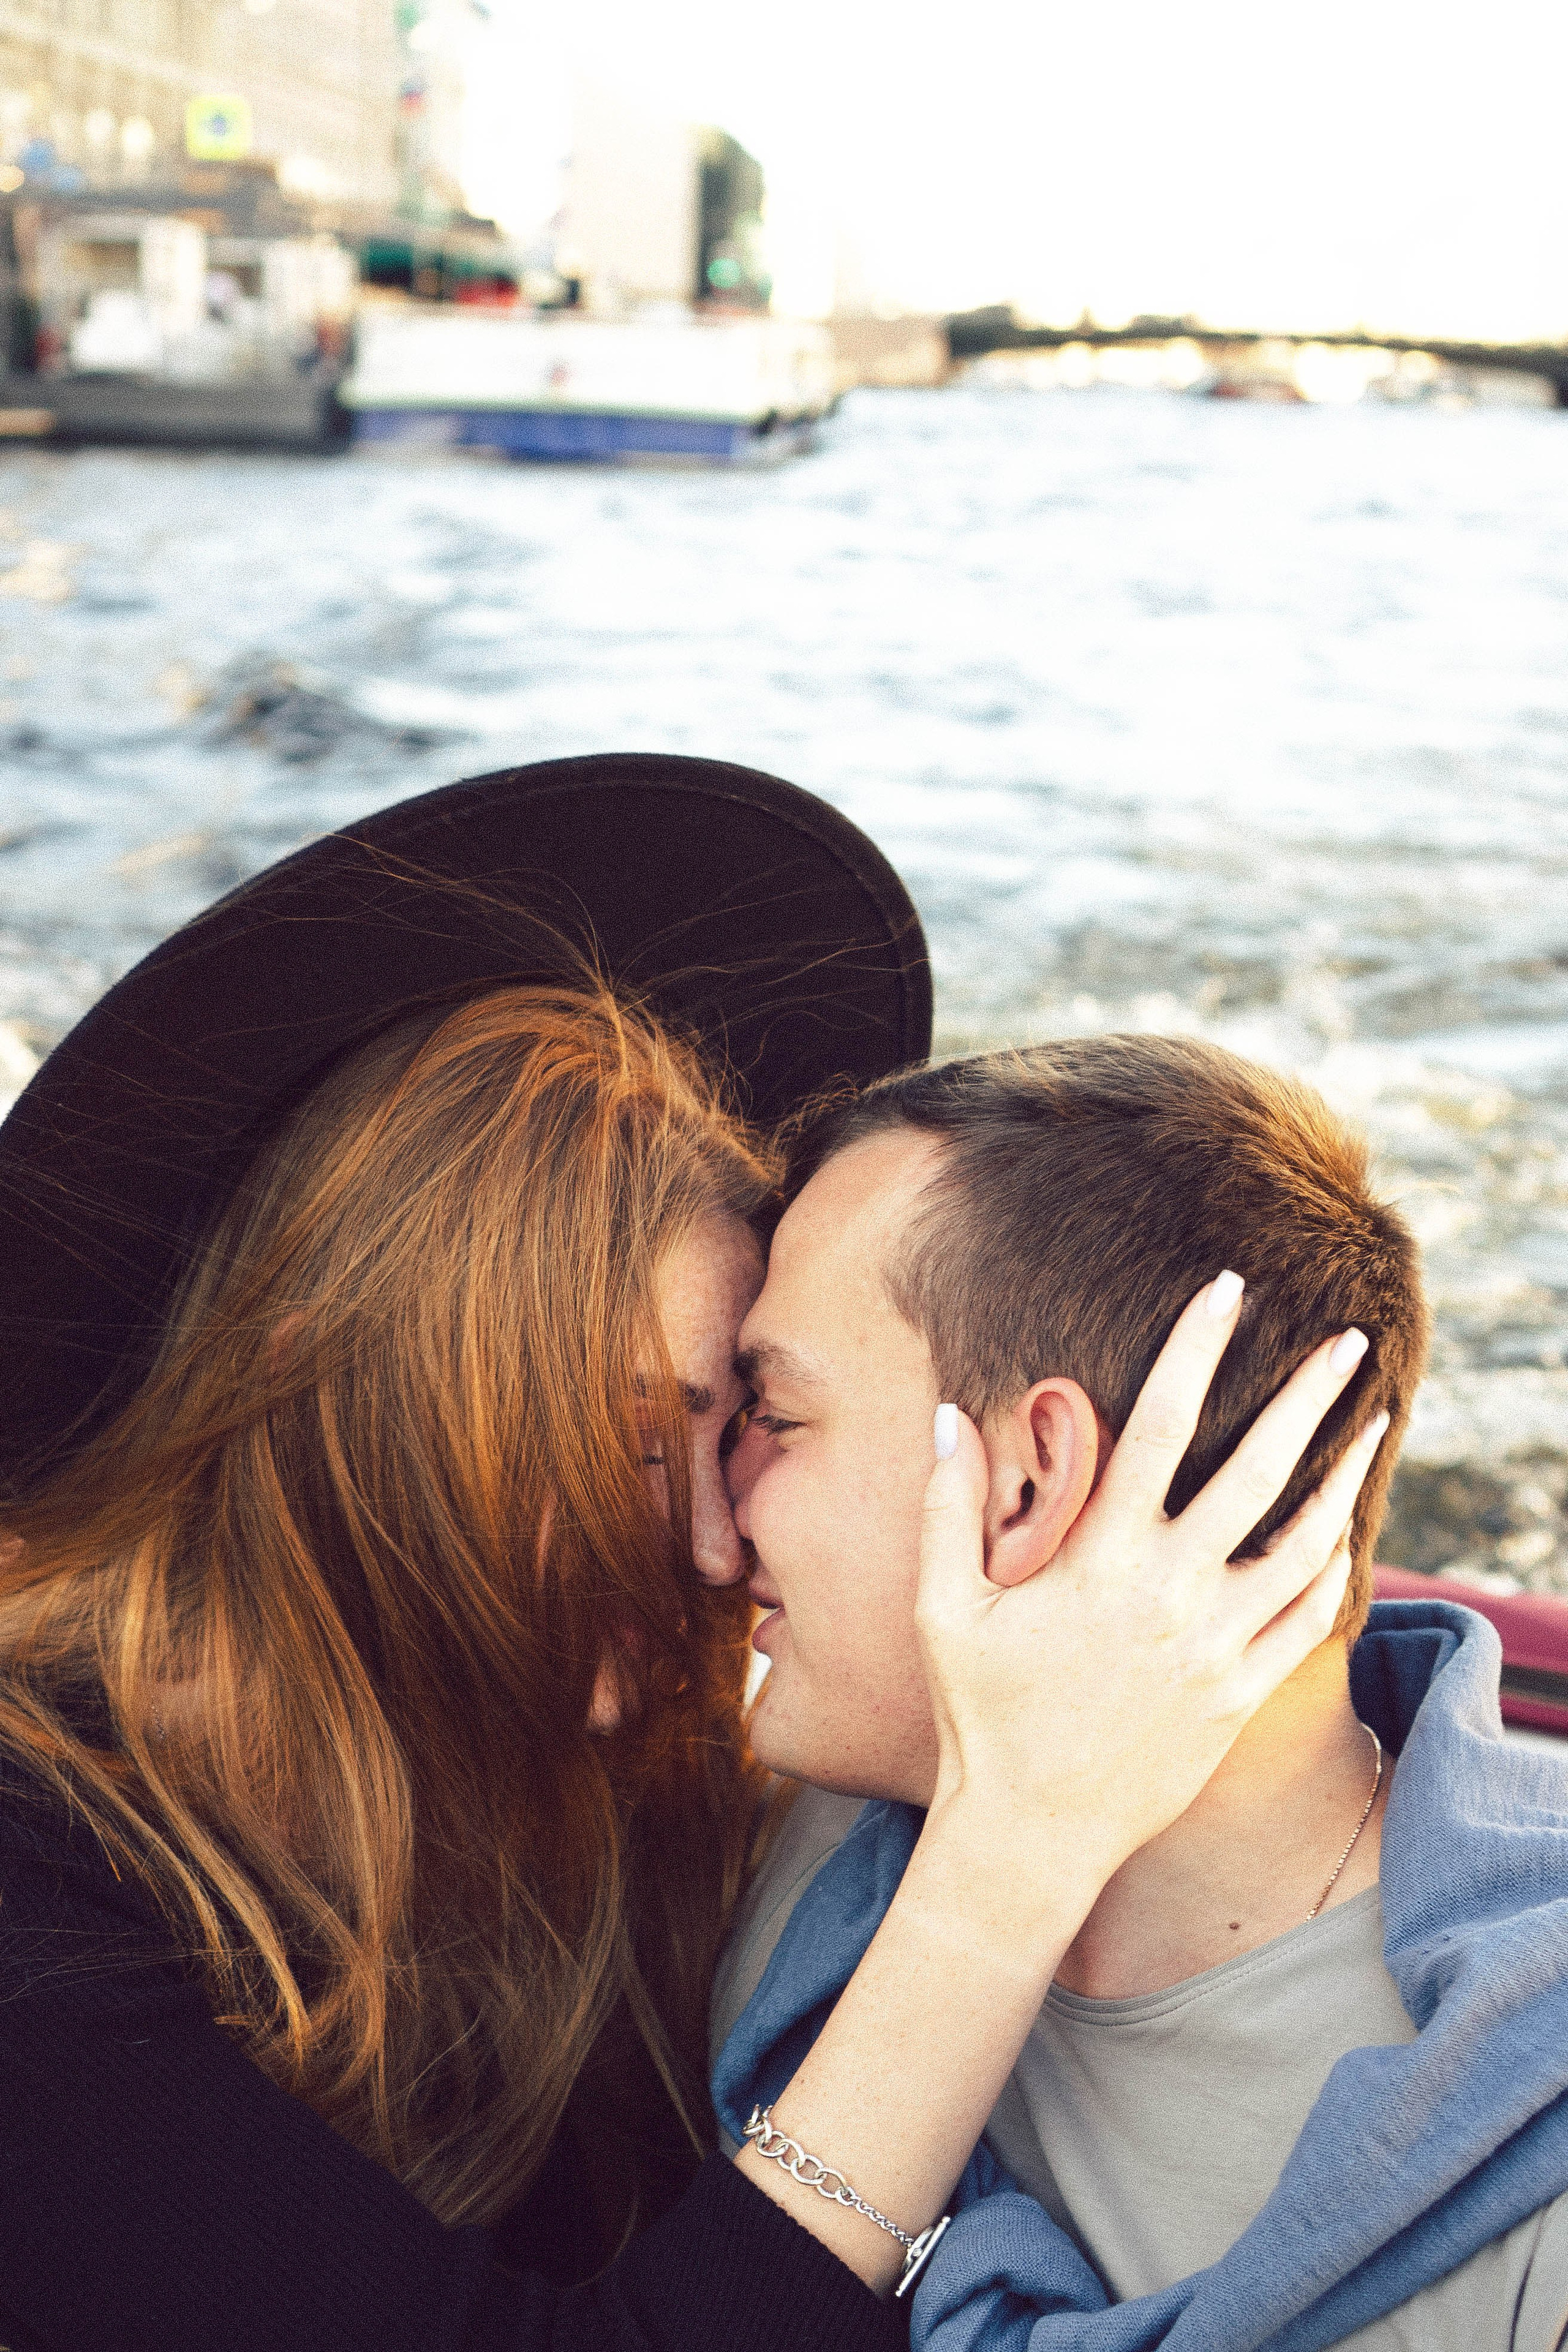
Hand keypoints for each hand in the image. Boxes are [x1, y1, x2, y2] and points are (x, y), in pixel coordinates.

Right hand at [916, 1274, 1387, 1903]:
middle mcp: (1174, 1594)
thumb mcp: (945, 1608)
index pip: (1160, 1426)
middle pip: (1261, 1470)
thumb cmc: (980, 1716)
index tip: (1226, 1290)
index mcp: (1104, 1559)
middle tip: (1348, 1341)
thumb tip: (949, 1417)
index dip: (1195, 1348)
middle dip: (1310, 1397)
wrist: (1032, 1835)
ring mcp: (1217, 1647)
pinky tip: (1339, 1528)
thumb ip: (947, 1507)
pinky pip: (1306, 1618)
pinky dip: (1330, 1565)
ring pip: (1306, 1545)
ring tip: (1372, 1421)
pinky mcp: (1240, 1694)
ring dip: (1343, 1475)